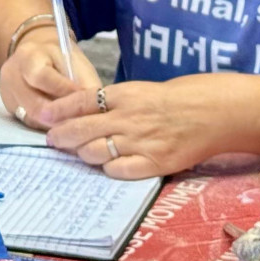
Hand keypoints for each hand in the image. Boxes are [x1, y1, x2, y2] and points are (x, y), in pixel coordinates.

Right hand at [0, 29, 101, 131]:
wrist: (35, 55)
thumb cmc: (59, 58)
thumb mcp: (73, 61)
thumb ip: (83, 82)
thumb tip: (94, 107)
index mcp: (28, 57)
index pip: (43, 78)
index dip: (65, 92)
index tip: (86, 102)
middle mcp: (11, 76)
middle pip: (35, 106)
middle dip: (62, 117)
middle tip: (83, 125)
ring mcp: (7, 95)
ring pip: (33, 119)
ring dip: (56, 126)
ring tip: (76, 128)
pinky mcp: (9, 109)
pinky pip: (30, 124)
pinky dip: (48, 127)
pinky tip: (63, 127)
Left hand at [43, 75, 259, 179]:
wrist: (215, 112)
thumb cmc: (180, 97)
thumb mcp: (144, 90)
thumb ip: (117, 101)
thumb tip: (87, 110)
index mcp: (126, 94)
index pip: (82, 101)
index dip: (60, 110)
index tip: (44, 116)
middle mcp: (130, 118)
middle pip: (83, 128)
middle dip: (62, 135)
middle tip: (51, 140)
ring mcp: (142, 142)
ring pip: (97, 151)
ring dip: (82, 153)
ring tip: (75, 153)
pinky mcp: (156, 163)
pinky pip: (121, 170)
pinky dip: (109, 169)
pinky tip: (106, 166)